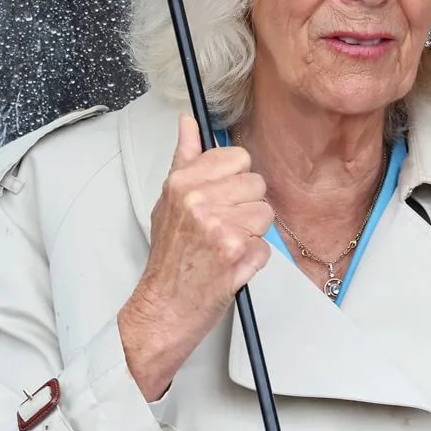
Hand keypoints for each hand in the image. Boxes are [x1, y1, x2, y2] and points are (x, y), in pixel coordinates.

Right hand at [119, 114, 273, 399]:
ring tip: (226, 246)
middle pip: (257, 184)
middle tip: (223, 228)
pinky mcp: (236, 252)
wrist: (164, 307)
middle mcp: (199, 200)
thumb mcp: (167, 201)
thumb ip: (183, 158)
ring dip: (252, 233)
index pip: (238, 158)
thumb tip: (188, 123)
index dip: (236, 180)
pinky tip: (231, 264)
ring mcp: (219, 226)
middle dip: (246, 207)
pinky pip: (266, 244)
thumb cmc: (169, 258)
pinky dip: (254, 258)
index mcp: (183, 183)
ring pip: (265, 213)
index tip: (223, 197)